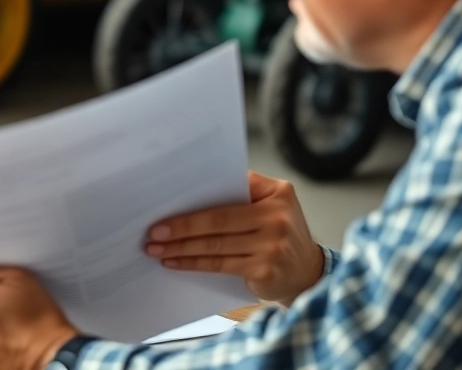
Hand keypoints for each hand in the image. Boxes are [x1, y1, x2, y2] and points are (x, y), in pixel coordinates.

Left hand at [145, 171, 323, 303]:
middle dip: (181, 226)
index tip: (165, 200)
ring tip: (156, 248)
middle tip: (153, 231)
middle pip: (218, 220)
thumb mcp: (272, 203)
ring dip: (180, 247)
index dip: (195, 197)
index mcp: (277, 193)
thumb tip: (192, 189)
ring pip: (215, 245)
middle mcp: (277, 218)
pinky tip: (174, 262)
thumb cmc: (280, 232)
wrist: (308, 271)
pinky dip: (193, 263)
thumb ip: (244, 192)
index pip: (229, 191)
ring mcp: (272, 246)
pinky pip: (220, 265)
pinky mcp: (264, 270)